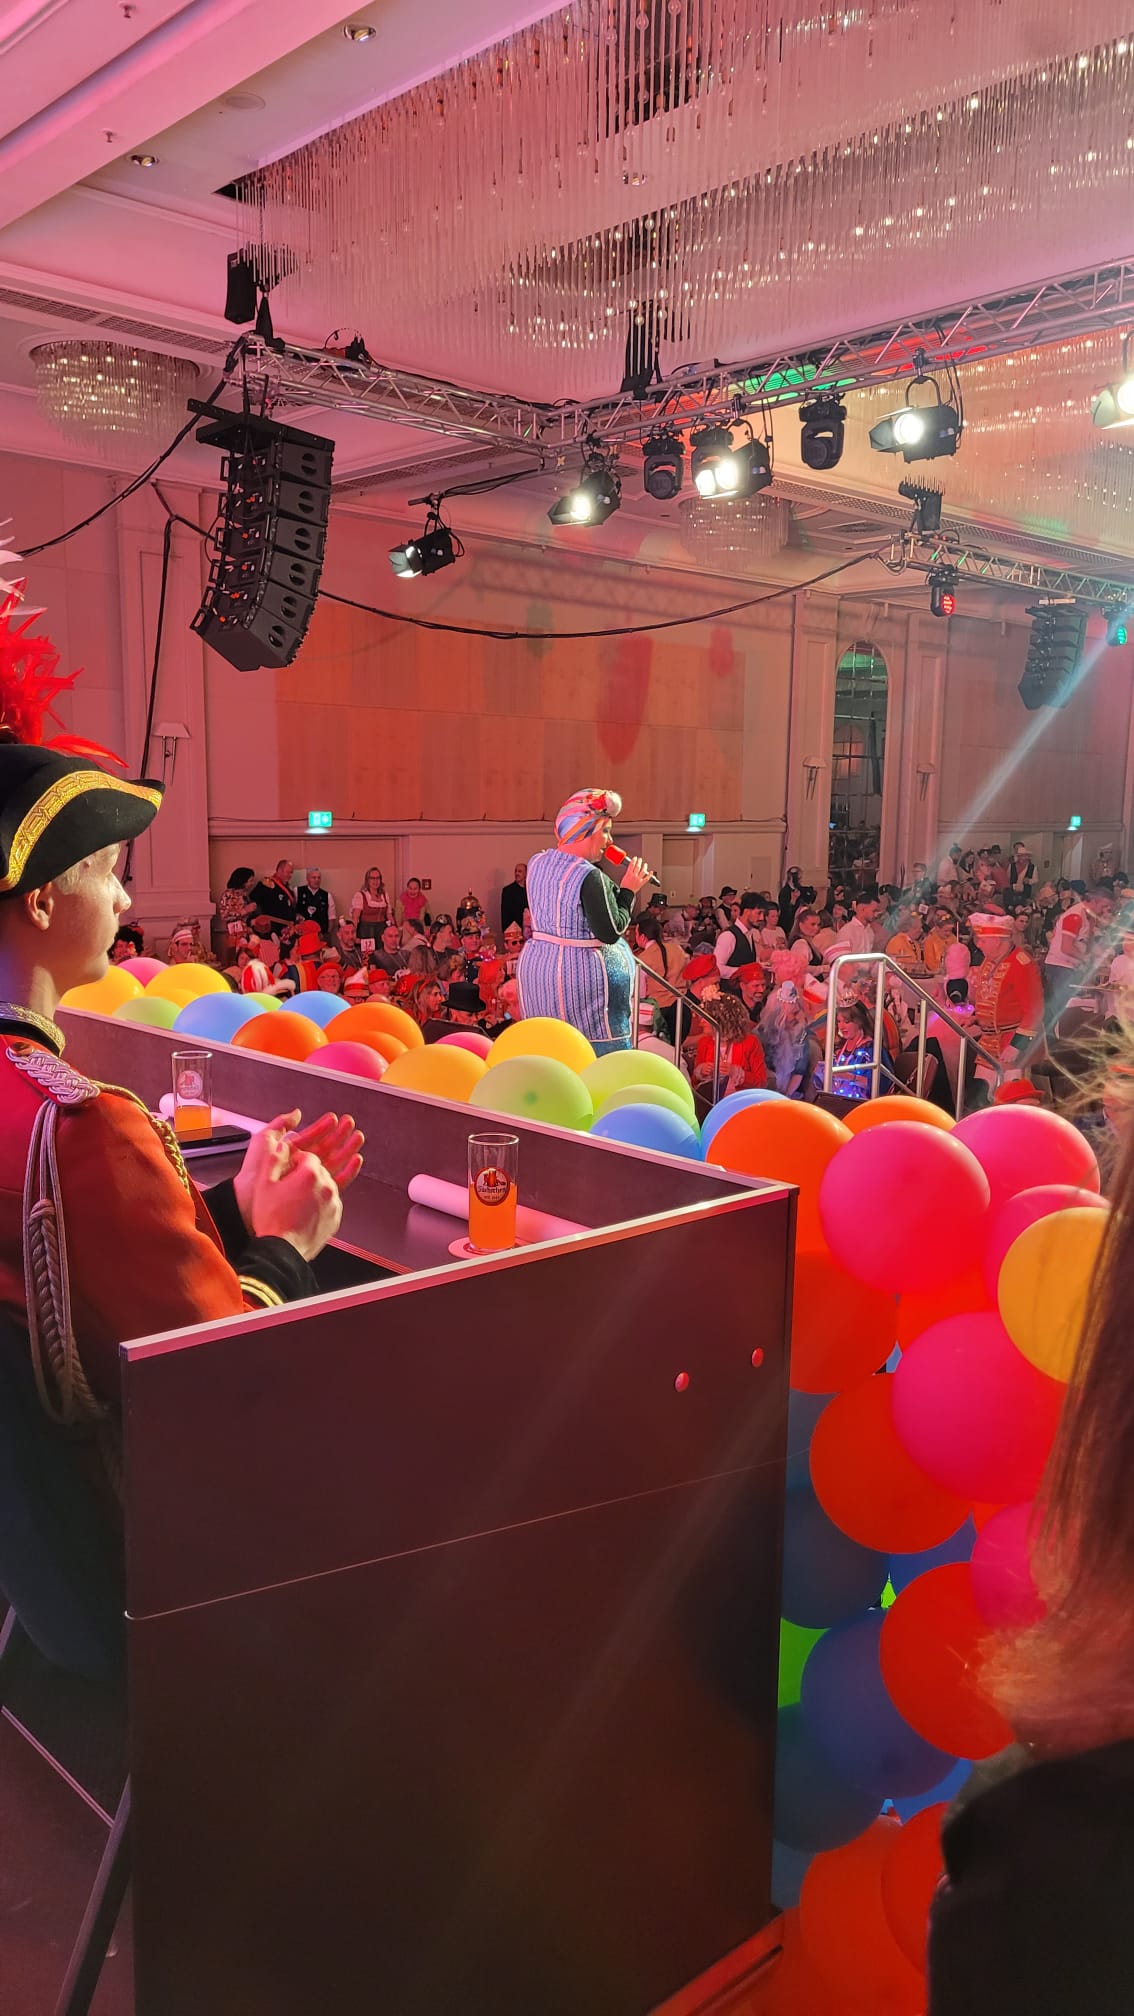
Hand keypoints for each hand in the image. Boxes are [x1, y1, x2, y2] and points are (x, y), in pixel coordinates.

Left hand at [234, 1110, 363, 1232]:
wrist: (250, 1199)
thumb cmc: (253, 1173)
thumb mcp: (264, 1140)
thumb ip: (281, 1124)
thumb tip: (297, 1113)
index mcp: (289, 1154)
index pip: (311, 1137)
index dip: (323, 1127)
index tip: (335, 1119)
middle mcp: (299, 1167)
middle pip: (325, 1148)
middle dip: (339, 1135)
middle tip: (350, 1124)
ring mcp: (307, 1180)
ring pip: (332, 1161)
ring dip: (346, 1149)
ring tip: (357, 1138)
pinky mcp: (315, 1194)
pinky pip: (335, 1181)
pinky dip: (346, 1170)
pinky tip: (354, 1161)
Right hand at [250, 1149, 341, 1261]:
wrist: (282, 1250)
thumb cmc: (272, 1219)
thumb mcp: (264, 1184)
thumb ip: (274, 1160)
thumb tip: (281, 1146)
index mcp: (310, 1175)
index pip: (308, 1157)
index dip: (296, 1161)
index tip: (289, 1169)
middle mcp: (326, 1187)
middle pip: (320, 1171)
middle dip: (307, 1175)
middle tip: (292, 1186)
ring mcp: (333, 1203)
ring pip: (326, 1187)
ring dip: (315, 1189)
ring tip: (298, 1201)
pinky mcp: (336, 1218)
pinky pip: (330, 1204)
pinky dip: (321, 1205)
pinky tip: (306, 1211)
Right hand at [621, 857, 653, 894]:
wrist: (626, 893)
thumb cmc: (624, 887)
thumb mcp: (624, 877)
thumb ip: (628, 873)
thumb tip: (630, 869)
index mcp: (629, 874)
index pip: (632, 865)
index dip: (634, 860)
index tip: (635, 858)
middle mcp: (634, 876)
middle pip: (638, 866)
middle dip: (639, 862)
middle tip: (640, 859)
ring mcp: (638, 879)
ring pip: (643, 871)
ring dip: (644, 867)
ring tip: (645, 864)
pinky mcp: (641, 883)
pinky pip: (647, 878)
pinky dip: (650, 875)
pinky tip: (651, 872)